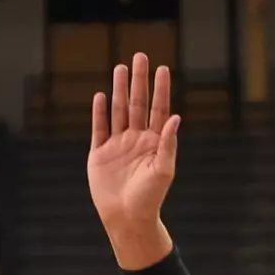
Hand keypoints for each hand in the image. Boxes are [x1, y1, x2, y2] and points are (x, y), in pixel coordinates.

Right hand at [88, 52, 180, 265]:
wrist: (126, 217)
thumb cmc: (150, 197)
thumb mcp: (164, 170)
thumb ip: (168, 143)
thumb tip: (175, 118)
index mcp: (154, 142)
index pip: (158, 109)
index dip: (161, 89)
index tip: (162, 68)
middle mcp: (136, 139)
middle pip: (137, 103)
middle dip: (138, 80)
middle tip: (139, 56)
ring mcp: (117, 145)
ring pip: (117, 111)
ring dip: (118, 89)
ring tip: (119, 68)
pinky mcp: (99, 154)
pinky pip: (99, 128)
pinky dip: (99, 112)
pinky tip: (100, 96)